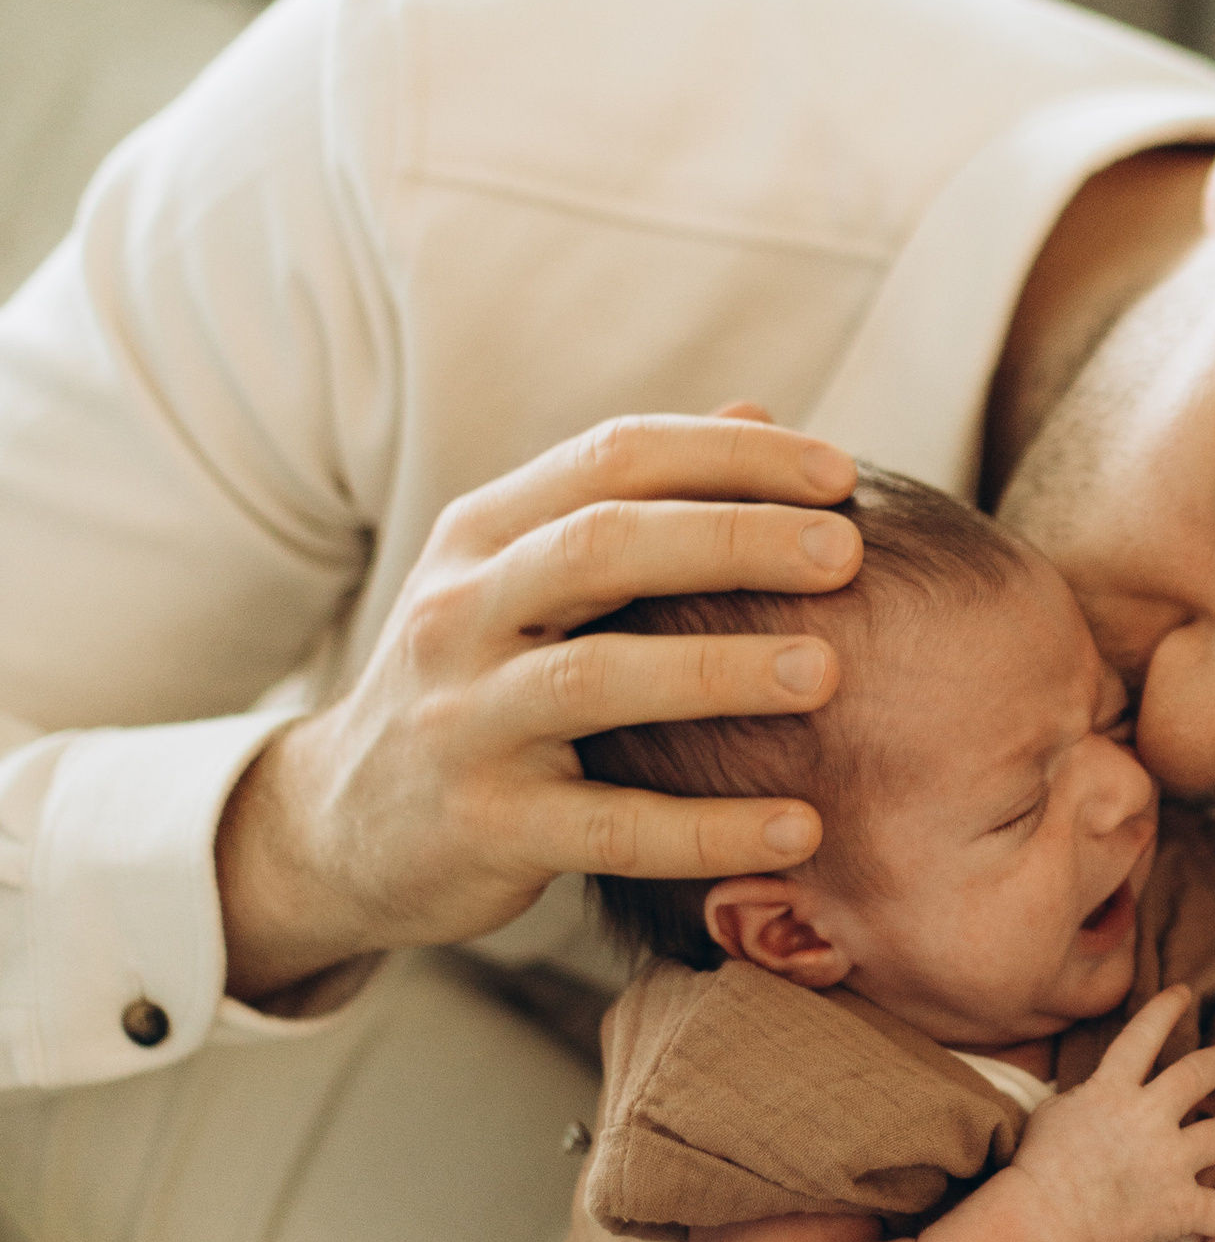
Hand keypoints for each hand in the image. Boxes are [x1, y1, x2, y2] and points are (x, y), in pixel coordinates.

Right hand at [217, 404, 859, 996]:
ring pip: (597, 678)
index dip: (730, 459)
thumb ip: (635, 503)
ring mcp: (462, 720)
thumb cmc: (478, 684)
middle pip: (601, 546)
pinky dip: (706, 829)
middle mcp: (460, 612)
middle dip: (732, 540)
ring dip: (721, 670)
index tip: (841, 475)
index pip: (612, 459)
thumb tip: (758, 413)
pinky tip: (798, 827)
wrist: (343, 827)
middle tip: (845, 553)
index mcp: (483, 534)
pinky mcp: (481, 829)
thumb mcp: (525, 577)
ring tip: (829, 673)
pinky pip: (609, 824)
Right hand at [1012, 985, 1214, 1241]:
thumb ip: (1085, 1095)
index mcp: (1112, 1089)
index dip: (1165, 1008)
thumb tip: (1095, 1088)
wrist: (1041, 1222)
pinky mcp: (1181, 1205)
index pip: (1143, 1034)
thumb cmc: (1036, 1169)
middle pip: (1202, 1072)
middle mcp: (1148, 1116)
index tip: (1183, 992)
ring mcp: (1169, 1161)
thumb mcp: (1053, 1113)